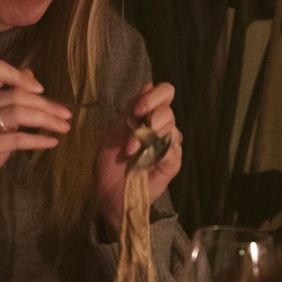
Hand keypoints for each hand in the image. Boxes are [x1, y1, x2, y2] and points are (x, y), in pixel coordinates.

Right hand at [0, 59, 71, 205]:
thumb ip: (10, 98)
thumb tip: (30, 74)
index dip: (20, 76)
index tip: (41, 90)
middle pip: (15, 94)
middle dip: (46, 104)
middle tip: (66, 114)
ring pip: (18, 112)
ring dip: (46, 119)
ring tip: (64, 127)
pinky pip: (17, 138)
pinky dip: (39, 139)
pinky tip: (52, 142)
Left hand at [94, 82, 182, 234]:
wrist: (108, 196)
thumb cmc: (109, 166)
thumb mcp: (113, 133)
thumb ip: (130, 112)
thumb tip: (148, 85)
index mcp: (147, 117)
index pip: (163, 94)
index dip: (153, 96)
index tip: (136, 108)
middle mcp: (161, 129)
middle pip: (169, 108)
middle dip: (152, 113)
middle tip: (137, 125)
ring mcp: (169, 147)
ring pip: (172, 127)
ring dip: (148, 135)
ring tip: (130, 150)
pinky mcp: (172, 164)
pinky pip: (173, 150)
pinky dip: (157, 152)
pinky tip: (143, 161)